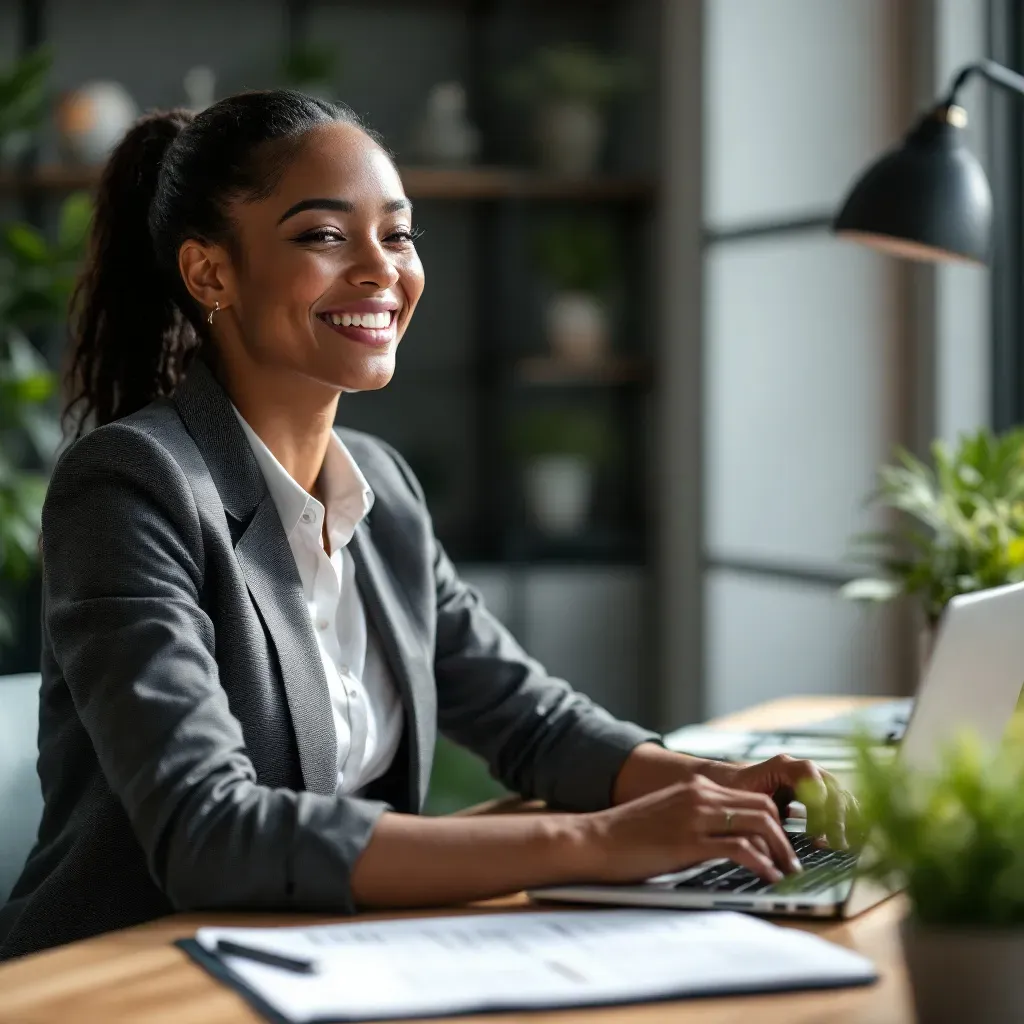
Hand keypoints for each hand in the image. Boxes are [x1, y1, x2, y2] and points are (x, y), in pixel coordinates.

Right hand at [580, 774, 803, 884]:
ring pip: (759, 824)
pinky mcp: (689, 841)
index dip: (776, 823)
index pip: (752, 798)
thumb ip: (697, 820)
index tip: (784, 846)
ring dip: (781, 852)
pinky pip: (741, 849)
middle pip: (764, 808)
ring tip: (787, 873)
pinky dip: (762, 865)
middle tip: (792, 862)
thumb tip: (729, 842)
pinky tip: (768, 878)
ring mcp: (695, 817)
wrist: (594, 840)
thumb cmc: (627, 836)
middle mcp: (700, 795)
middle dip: (786, 837)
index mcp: (695, 787)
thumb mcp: (668, 817)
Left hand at [700, 755, 857, 848]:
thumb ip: (764, 817)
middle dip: (836, 816)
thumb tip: (781, 843)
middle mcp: (801, 768)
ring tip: (842, 844)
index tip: (818, 832)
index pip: (811, 777)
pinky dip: (843, 819)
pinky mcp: (814, 792)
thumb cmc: (732, 791)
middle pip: (831, 787)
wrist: (727, 782)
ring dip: (844, 819)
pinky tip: (844, 839)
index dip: (818, 803)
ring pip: (838, 794)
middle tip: (836, 844)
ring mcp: (811, 779)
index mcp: (783, 765)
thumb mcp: (745, 802)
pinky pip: (836, 803)